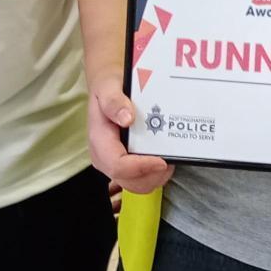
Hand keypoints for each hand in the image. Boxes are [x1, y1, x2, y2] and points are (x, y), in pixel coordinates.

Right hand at [87, 74, 172, 194]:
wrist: (107, 87)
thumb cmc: (107, 88)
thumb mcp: (108, 87)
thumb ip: (114, 101)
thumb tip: (126, 118)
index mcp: (99, 141)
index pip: (118, 166)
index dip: (141, 167)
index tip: (161, 161)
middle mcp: (105, 157)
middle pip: (130, 182)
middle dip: (153, 176)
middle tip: (171, 159)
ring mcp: (115, 162)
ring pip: (138, 184)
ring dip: (157, 176)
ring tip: (169, 156)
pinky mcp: (126, 162)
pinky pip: (142, 178)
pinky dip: (156, 173)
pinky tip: (164, 155)